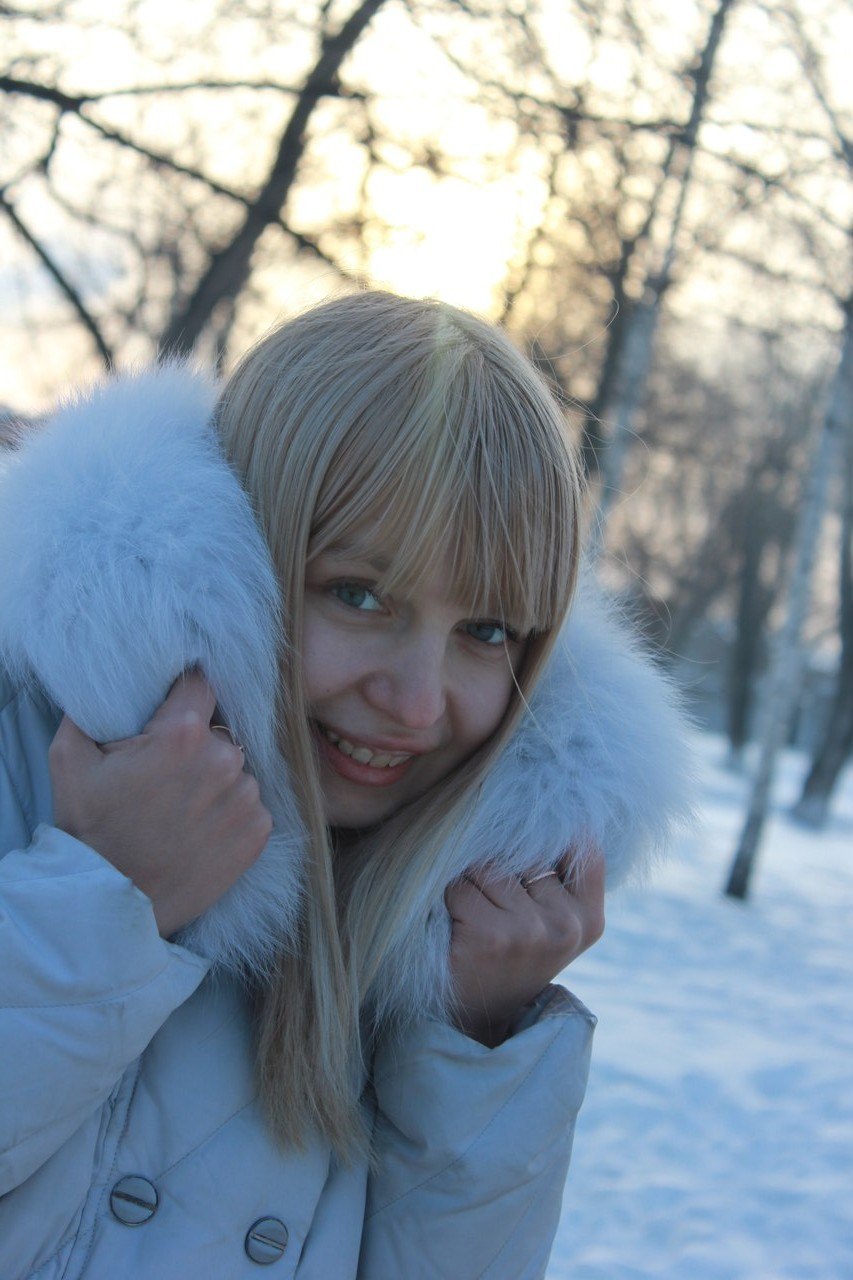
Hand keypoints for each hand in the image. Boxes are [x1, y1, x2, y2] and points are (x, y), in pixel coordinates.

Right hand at [49, 670, 272, 937]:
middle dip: (196, 746)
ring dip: (215, 782)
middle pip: (219, 732)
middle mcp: (224, 759)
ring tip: (181, 809)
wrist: (112, 902)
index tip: (174, 710)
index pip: (201, 685)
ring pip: (236, 770)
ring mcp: (246, 797)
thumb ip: (90, 710)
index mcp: (184, 733)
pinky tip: (199, 831)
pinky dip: (229, 814)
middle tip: (167, 776)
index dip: (185, 694)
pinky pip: (250, 806)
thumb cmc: (90, 830)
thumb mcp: (71, 758)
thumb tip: (105, 685)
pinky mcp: (258, 831)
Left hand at [445, 853, 604, 1046]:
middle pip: (524, 853)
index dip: (553, 836)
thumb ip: (561, 877)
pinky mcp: (490, 935)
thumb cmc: (514, 955)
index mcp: (590, 919)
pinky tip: (460, 926)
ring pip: (488, 867)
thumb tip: (549, 815)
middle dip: (502, 866)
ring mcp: (530, 931)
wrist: (480, 1017)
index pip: (584, 847)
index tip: (530, 846)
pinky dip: (451, 899)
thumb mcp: (554, 923)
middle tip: (496, 906)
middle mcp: (566, 925)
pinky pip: (460, 887)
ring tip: (478, 916)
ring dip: (472, 883)